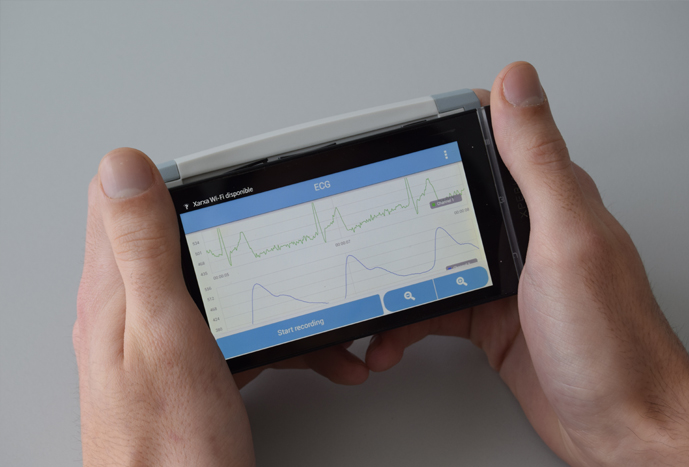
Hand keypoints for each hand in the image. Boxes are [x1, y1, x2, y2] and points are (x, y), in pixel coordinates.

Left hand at [74, 149, 366, 464]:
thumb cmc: (168, 446)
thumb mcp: (162, 331)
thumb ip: (142, 248)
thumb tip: (124, 168)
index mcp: (117, 290)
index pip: (125, 200)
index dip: (174, 176)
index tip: (228, 174)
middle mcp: (133, 310)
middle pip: (187, 242)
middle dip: (245, 236)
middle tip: (289, 243)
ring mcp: (164, 340)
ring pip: (223, 288)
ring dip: (274, 292)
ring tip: (316, 310)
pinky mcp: (192, 368)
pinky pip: (238, 331)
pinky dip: (277, 335)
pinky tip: (309, 351)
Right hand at [364, 62, 688, 465]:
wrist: (620, 426)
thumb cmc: (611, 341)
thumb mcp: (567, 239)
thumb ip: (538, 163)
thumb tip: (517, 83)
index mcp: (549, 201)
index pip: (494, 141)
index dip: (448, 130)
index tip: (401, 137)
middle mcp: (528, 234)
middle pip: (450, 202)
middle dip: (403, 211)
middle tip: (368, 223)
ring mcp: (507, 278)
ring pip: (434, 258)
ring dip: (397, 277)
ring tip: (371, 294)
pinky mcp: (491, 318)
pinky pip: (435, 307)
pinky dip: (406, 323)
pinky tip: (392, 338)